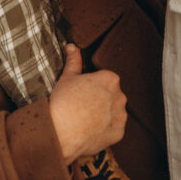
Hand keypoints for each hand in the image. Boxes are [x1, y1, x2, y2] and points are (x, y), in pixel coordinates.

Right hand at [49, 45, 126, 161]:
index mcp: (110, 79)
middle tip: (83, 106)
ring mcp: (120, 115)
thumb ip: (74, 61)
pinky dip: (105, 130)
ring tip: (86, 119)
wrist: (60, 132)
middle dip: (101, 99)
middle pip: (112, 95)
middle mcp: (120, 96)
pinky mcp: (119, 133)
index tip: (83, 93)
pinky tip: (91, 129)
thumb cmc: (63, 103)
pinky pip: (114, 129)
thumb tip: (72, 47)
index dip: (93, 86)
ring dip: (105, 114)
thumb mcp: (67, 77)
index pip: (106, 80)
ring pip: (114, 112)